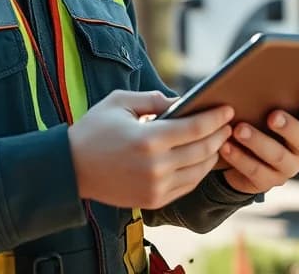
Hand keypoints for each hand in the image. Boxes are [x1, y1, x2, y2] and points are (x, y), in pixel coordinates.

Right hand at [68, 90, 233, 208]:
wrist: (70, 169)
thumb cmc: (94, 130)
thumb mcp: (119, 102)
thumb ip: (153, 99)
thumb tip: (182, 102)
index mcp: (148, 139)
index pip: (196, 128)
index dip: (216, 118)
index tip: (227, 109)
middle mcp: (156, 166)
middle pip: (203, 150)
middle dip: (220, 135)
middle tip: (228, 124)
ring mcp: (155, 186)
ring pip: (199, 170)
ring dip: (213, 154)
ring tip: (218, 141)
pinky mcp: (153, 200)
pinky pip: (187, 185)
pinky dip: (198, 171)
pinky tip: (201, 159)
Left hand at [220, 107, 298, 194]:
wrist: (241, 156)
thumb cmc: (257, 122)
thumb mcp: (266, 111)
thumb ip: (270, 100)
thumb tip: (257, 82)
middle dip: (287, 127)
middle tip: (272, 116)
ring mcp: (287, 168)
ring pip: (277, 156)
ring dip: (257, 141)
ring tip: (239, 130)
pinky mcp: (268, 182)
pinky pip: (255, 170)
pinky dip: (239, 157)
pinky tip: (226, 146)